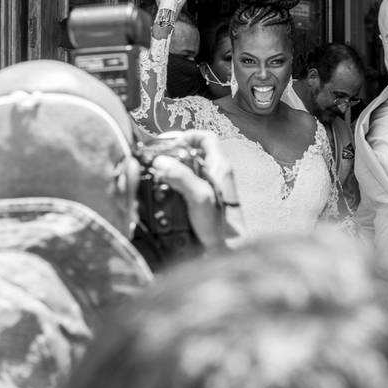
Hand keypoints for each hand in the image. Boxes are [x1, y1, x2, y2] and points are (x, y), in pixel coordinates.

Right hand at [151, 130, 235, 249]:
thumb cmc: (221, 228)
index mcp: (220, 168)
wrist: (228, 252)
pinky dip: (177, 186)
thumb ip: (181, 177)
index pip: (206, 138)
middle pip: (195, 153)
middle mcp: (218, 175)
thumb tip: (162, 162)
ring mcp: (212, 188)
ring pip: (190, 170)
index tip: (171, 144)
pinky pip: (189, 186)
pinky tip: (167, 195)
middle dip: (175, 155)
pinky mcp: (206, 202)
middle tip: (159, 163)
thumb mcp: (199, 198)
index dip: (188, 136)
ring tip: (159, 178)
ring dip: (174, 171)